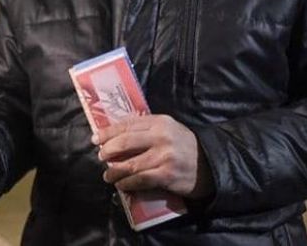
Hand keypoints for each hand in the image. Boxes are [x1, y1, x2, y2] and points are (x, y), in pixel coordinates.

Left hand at [92, 114, 213, 198]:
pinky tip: (122, 185)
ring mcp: (164, 156)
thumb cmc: (183, 146)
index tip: (96, 139)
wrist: (210, 165)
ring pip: (130, 164)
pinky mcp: (167, 174)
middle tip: (101, 157)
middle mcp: (161, 136)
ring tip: (108, 175)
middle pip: (125, 142)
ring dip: (114, 171)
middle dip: (109, 150)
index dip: (108, 132)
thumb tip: (116, 136)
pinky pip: (140, 180)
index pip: (127, 124)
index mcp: (160, 122)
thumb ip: (146, 129)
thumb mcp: (168, 130)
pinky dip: (127, 183)